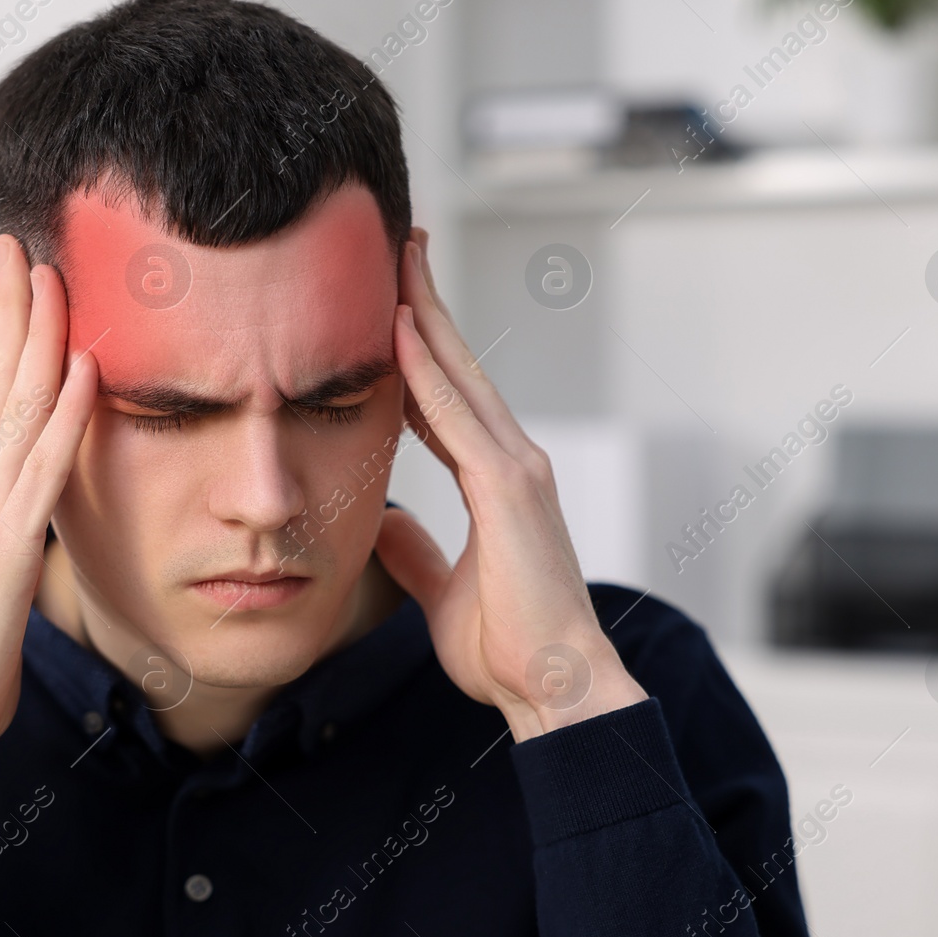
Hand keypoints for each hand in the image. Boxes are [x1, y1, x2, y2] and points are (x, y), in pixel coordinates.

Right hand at [0, 235, 97, 772]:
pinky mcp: (6, 549)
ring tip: (51, 273)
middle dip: (11, 305)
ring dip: (36, 335)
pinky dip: (66, 416)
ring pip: (14, 407)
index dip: (1, 327)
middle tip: (18, 239)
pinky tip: (85, 370)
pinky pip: (43, 471)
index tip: (14, 270)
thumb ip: (2, 514)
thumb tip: (12, 480)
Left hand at [373, 230, 647, 742]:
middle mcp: (512, 461)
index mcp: (497, 481)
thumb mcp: (442, 591)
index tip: (388, 307)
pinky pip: (457, 417)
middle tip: (399, 246)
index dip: (419, 350)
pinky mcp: (510, 489)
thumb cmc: (507, 649)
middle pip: (459, 367)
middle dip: (426, 304)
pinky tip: (399, 332)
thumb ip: (417, 554)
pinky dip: (427, 372)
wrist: (553, 690)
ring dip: (425, 315)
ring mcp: (516, 470)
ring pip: (460, 375)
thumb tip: (384, 526)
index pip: (447, 398)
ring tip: (395, 261)